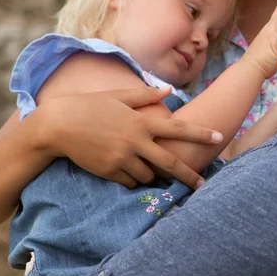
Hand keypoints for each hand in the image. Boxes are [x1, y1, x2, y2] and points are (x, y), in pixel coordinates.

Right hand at [36, 86, 223, 188]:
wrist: (58, 126)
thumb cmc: (90, 106)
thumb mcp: (118, 95)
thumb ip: (146, 95)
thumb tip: (168, 91)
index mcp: (141, 121)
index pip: (178, 129)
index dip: (200, 133)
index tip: (218, 137)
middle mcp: (135, 142)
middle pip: (170, 163)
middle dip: (189, 175)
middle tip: (202, 184)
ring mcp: (122, 159)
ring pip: (149, 176)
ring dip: (155, 176)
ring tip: (156, 173)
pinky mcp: (109, 172)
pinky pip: (130, 182)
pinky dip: (135, 180)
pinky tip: (133, 174)